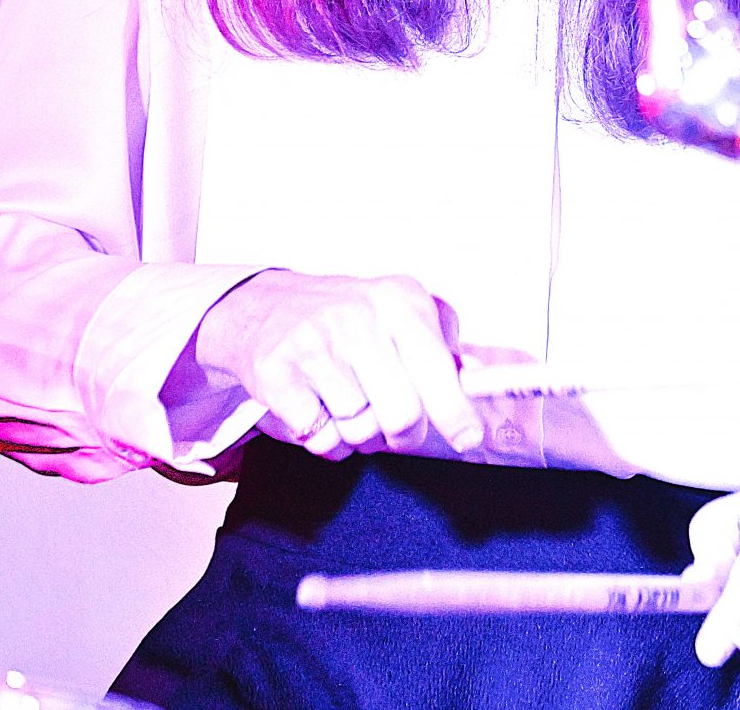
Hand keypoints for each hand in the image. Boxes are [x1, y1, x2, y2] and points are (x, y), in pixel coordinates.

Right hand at [190, 269, 484, 459]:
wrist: (266, 306)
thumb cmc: (346, 319)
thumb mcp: (401, 313)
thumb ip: (443, 344)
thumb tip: (474, 377)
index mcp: (398, 300)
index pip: (436, 368)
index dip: (455, 413)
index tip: (467, 438)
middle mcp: (357, 317)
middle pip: (401, 414)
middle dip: (402, 434)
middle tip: (394, 426)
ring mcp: (313, 343)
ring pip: (359, 430)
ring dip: (358, 435)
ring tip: (348, 405)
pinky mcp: (276, 372)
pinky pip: (319, 438)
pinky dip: (324, 439)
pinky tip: (320, 410)